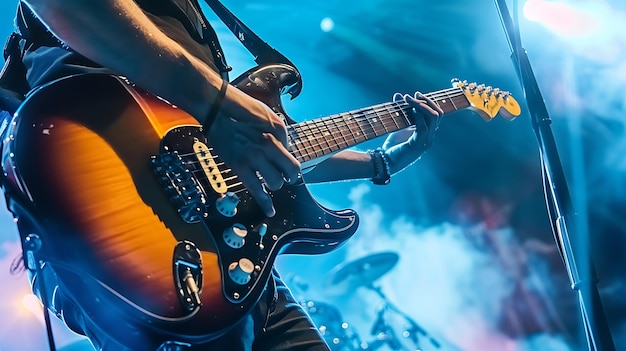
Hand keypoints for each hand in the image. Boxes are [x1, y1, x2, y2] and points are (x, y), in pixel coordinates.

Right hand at [208, 85, 300, 216]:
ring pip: (275, 182)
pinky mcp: (240, 166)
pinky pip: (256, 189)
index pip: (294, 156)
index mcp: (278, 132)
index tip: (290, 170)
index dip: (293, 165)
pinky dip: (264, 202)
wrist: (216, 107)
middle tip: (283, 176)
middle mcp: (270, 145)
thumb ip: (279, 134)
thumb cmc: (240, 108)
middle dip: (288, 176)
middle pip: (290, 172)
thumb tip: (284, 151)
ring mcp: (255, 157)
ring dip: (274, 183)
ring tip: (269, 180)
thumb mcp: (269, 115)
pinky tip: (270, 209)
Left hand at [382, 92, 442, 172]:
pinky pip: (422, 127)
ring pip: (432, 118)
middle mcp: (429, 138)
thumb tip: (399, 95)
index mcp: (428, 134)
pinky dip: (417, 115)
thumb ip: (401, 112)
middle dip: (427, 101)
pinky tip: (410, 109)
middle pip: (438, 114)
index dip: (429, 102)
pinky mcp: (417, 145)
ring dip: (420, 105)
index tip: (417, 94)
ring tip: (408, 98)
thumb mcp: (398, 127)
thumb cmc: (392, 146)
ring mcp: (425, 142)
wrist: (385, 163)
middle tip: (415, 94)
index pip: (437, 115)